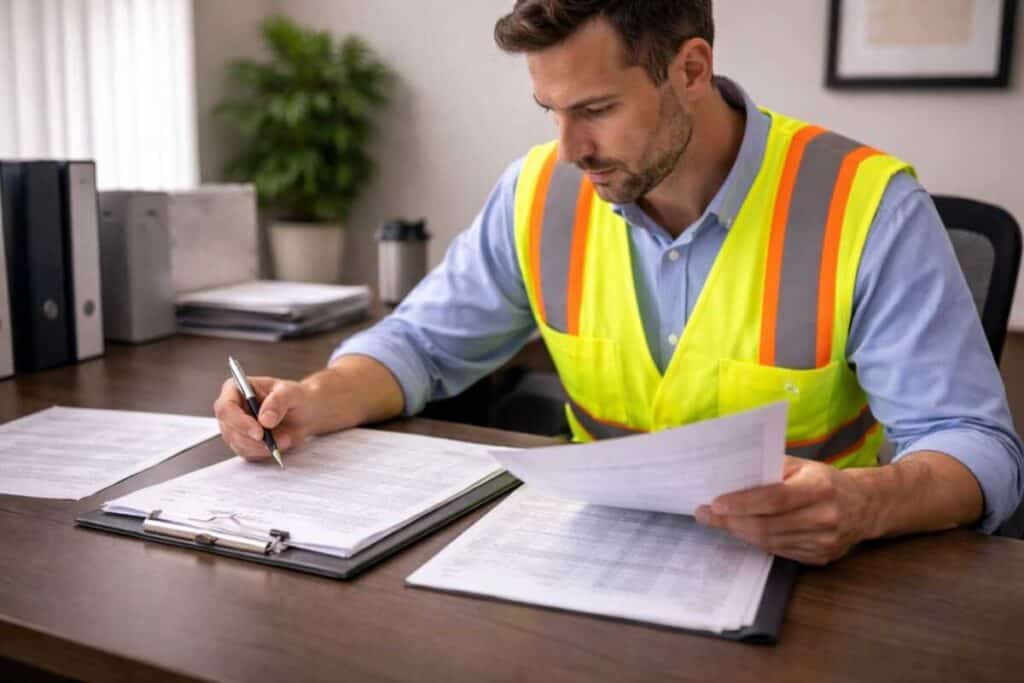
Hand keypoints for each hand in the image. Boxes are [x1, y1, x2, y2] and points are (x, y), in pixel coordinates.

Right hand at [213, 376, 315, 461]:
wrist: (306, 413)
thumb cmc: (296, 397)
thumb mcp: (292, 393)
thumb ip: (278, 401)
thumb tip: (265, 418)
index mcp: (238, 389)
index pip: (226, 407)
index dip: (239, 421)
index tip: (259, 432)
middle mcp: (233, 408)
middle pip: (229, 429)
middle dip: (253, 439)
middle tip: (278, 439)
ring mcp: (236, 427)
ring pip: (238, 444)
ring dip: (262, 447)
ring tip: (285, 439)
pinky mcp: (243, 442)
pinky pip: (247, 453)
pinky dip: (263, 452)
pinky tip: (278, 444)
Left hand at [694, 456, 872, 564]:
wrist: (864, 507)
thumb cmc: (824, 480)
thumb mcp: (802, 465)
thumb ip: (770, 469)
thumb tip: (730, 476)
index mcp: (819, 488)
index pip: (773, 498)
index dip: (742, 503)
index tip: (714, 504)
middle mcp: (824, 517)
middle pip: (767, 525)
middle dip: (731, 521)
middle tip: (705, 515)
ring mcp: (823, 542)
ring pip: (769, 542)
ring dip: (740, 532)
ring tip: (719, 522)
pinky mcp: (820, 558)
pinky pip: (779, 552)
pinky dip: (758, 541)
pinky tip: (744, 531)